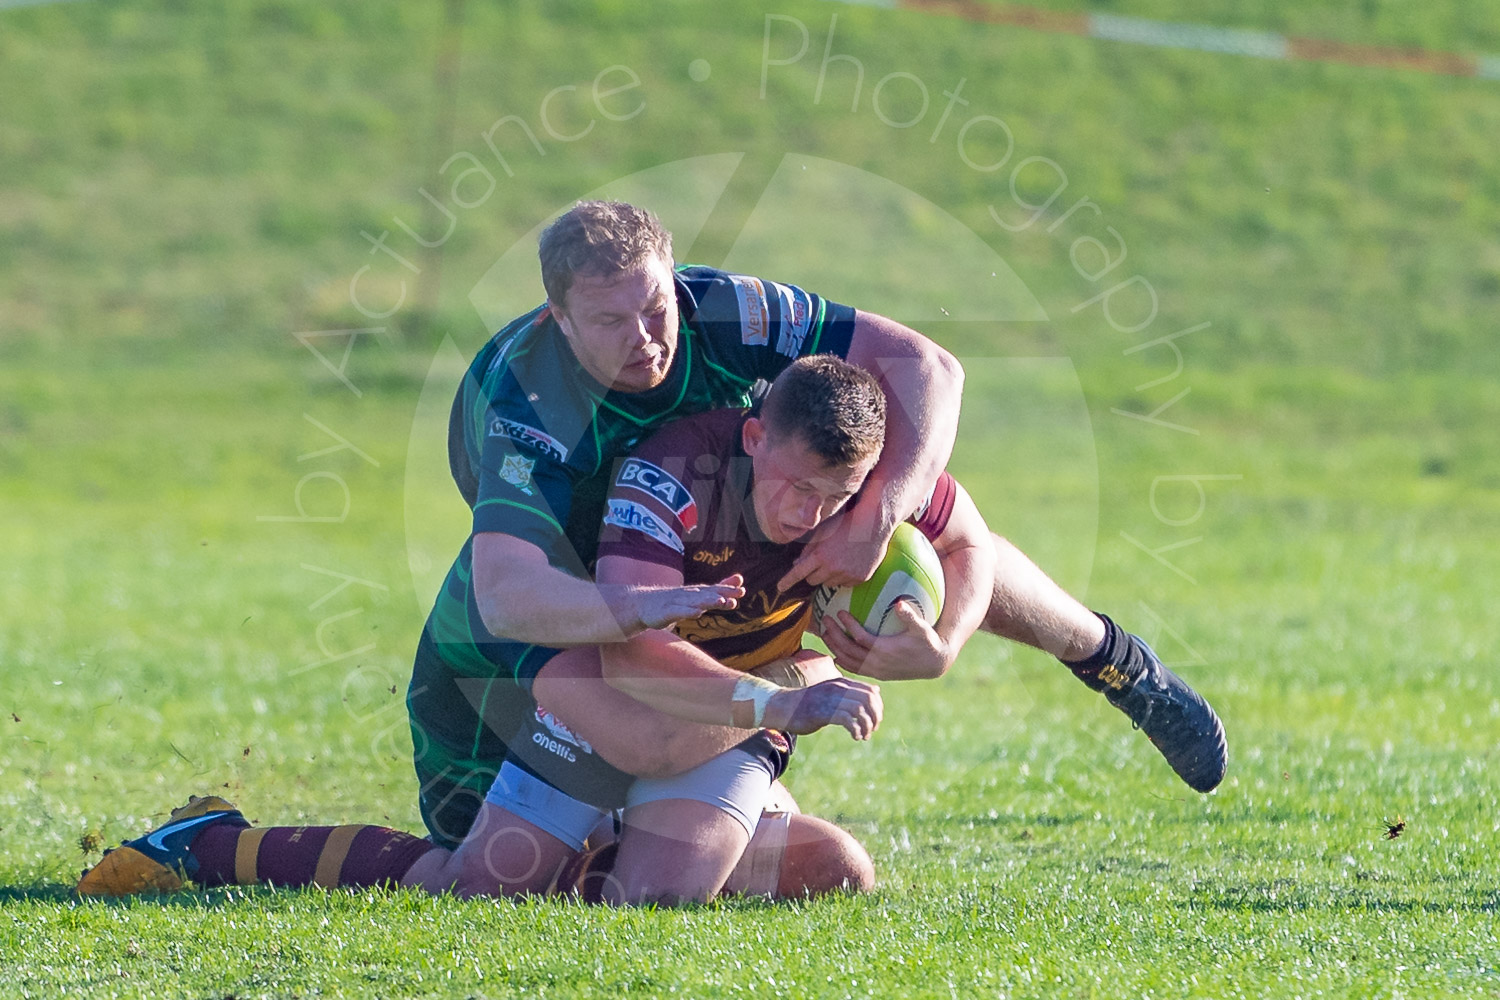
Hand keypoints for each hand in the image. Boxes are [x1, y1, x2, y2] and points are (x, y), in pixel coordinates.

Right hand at [629, 574, 743, 630]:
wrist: (642, 604)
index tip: (742, 590)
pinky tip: (697, 612)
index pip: (714, 590)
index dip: (727, 590)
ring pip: (694, 601)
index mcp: (696, 593)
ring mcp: (676, 603)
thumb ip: (720, 589)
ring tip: (721, 602)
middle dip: (722, 594)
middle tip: (738, 593)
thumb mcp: (699, 595)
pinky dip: (687, 611)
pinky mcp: (665, 612)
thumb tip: (741, 580)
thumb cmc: (674, 600)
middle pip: (707, 594)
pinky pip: (677, 611)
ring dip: (708, 601)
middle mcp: (688, 595)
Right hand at [764, 677, 882, 739]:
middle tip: (872, 729)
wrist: (783, 706)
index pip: (871, 691)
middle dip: (875, 717)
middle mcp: (838, 688)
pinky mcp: (823, 712)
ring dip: (866, 725)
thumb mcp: (831, 691)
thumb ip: (851, 691)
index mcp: (841, 682)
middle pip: (869, 699)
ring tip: (864, 736)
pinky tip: (855, 737)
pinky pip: (847, 720)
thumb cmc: (808, 702)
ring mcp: (830, 699)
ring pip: (860, 709)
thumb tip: (876, 691)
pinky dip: (856, 730)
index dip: (878, 707)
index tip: (875, 720)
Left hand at [776, 509, 891, 591]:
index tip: (780, 588)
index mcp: (820, 555)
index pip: (798, 573)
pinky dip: (843, 577)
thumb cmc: (845, 524)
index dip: (787, 581)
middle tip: (820, 561)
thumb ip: (808, 549)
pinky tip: (849, 562)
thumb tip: (797, 564)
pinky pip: (844, 584)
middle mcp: (832, 568)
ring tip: (838, 559)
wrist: (873, 525)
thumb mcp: (822, 532)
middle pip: (812, 581)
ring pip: (828, 584)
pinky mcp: (859, 579)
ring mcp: (847, 575)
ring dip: (828, 575)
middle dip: (812, 573)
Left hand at [822, 599, 948, 680]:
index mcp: (885, 650)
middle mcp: (877, 662)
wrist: (934, 664)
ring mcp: (876, 670)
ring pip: (848, 661)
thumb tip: (899, 603)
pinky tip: (836, 654)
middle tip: (825, 619)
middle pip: (848, 650)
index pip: (859, 638)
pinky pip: (855, 669)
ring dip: (834, 648)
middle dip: (834, 635)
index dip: (848, 625)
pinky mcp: (877, 674)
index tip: (840, 612)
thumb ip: (909, 616)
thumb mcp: (922, 628)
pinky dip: (843, 662)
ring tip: (825, 633)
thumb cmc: (928, 642)